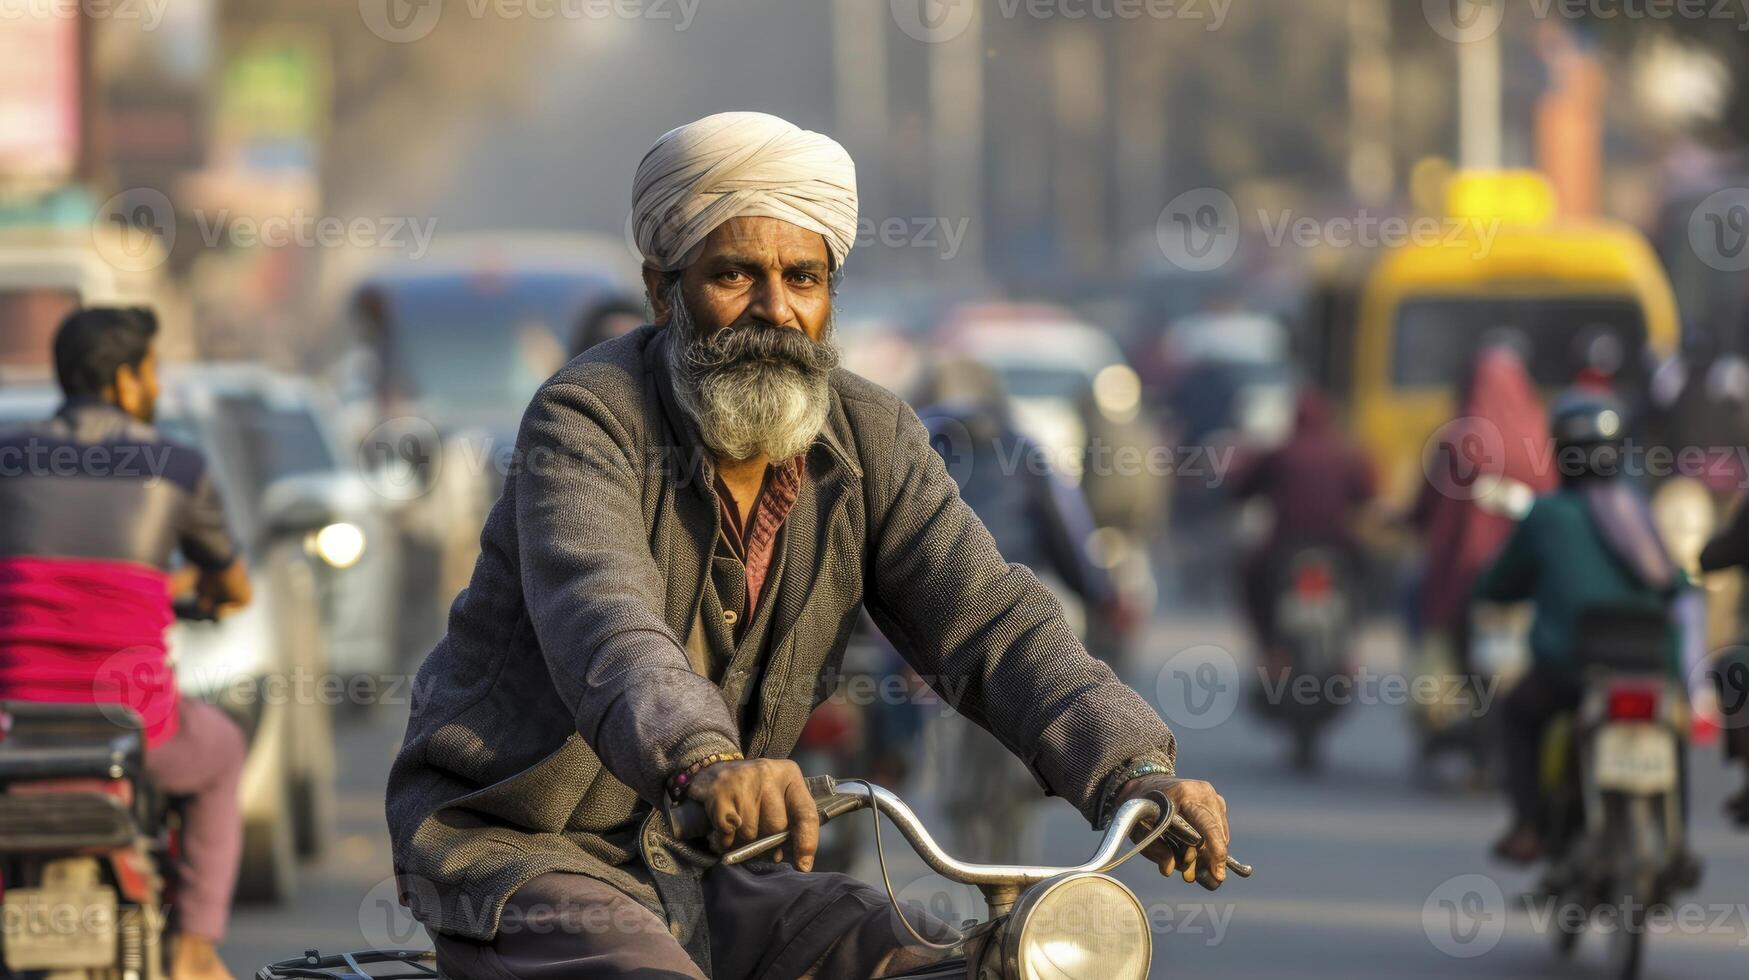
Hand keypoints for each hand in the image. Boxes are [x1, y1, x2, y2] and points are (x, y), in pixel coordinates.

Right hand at [684, 758, 818, 870]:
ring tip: (738, 826)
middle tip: (756, 832)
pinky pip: (728, 830)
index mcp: (789, 775)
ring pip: (750, 833)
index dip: (807, 843)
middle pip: (776, 827)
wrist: (713, 770)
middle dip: (766, 840)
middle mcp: (768, 773)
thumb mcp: (777, 798)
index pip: (806, 814)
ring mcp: (743, 779)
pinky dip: (725, 837)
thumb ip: (791, 825)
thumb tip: (798, 862)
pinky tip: (725, 826)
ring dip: (743, 839)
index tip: (803, 866)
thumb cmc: (753, 792)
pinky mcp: (720, 790)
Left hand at [1116, 774, 1229, 889]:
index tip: (1218, 875)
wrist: (1145, 782)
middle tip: (1189, 876)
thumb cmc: (1141, 806)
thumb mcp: (1139, 827)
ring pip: (1220, 834)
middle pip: (1216, 834)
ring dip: (1207, 853)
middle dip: (1207, 859)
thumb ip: (1154, 849)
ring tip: (1186, 862)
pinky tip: (1192, 849)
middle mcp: (1203, 793)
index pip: (1208, 826)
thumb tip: (1170, 868)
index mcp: (1185, 794)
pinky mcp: (1215, 801)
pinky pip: (1219, 829)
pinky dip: (1209, 842)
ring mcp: (1212, 795)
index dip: (1216, 852)